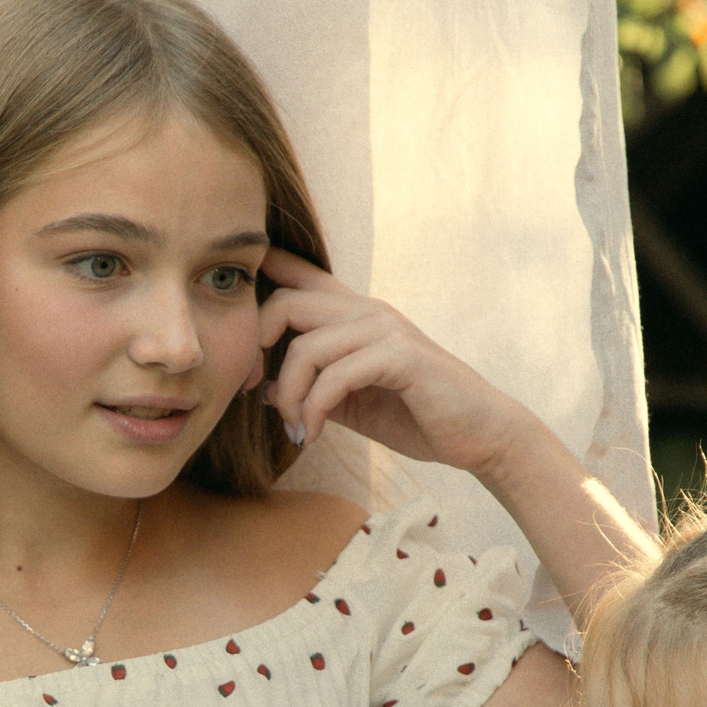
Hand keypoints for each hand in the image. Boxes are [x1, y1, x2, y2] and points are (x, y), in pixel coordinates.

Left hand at [257, 248, 530, 474]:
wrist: (478, 433)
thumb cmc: (416, 415)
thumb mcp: (350, 403)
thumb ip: (311, 389)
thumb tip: (265, 389)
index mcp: (353, 315)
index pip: (299, 274)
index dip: (259, 272)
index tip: (227, 311)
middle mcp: (366, 311)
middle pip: (284, 303)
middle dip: (254, 348)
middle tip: (250, 390)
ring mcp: (385, 329)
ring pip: (304, 347)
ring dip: (289, 396)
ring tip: (295, 427)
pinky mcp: (400, 356)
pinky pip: (335, 375)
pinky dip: (315, 409)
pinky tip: (313, 434)